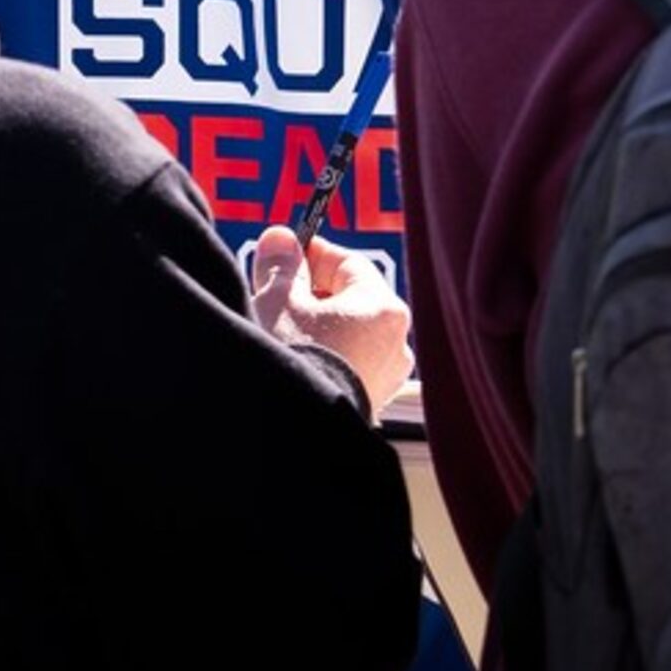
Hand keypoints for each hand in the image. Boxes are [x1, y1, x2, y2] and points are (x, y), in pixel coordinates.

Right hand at [249, 224, 413, 413]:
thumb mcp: (277, 300)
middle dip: (310, 294)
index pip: (346, 262)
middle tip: (275, 296)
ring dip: (317, 328)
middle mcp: (396, 340)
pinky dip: (326, 358)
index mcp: (382, 306)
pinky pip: (349, 365)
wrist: (297, 431)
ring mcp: (387, 375)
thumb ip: (280, 264)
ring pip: (348, 334)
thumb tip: (280, 240)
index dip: (310, 255)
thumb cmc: (295, 361)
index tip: (283, 256)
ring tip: (280, 334)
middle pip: (348, 299)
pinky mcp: (371, 402)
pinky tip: (297, 363)